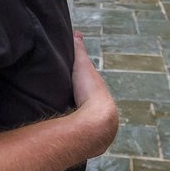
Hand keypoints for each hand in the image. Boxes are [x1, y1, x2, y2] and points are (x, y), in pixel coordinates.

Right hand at [71, 32, 116, 156]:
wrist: (98, 120)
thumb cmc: (90, 91)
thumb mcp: (81, 65)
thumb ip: (78, 50)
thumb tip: (77, 33)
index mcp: (98, 90)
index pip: (91, 84)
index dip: (83, 80)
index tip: (75, 79)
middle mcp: (101, 107)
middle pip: (91, 102)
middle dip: (83, 101)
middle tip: (69, 99)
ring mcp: (98, 124)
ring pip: (88, 119)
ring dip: (81, 118)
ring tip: (68, 118)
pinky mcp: (92, 138)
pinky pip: (85, 132)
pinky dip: (79, 130)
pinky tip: (72, 133)